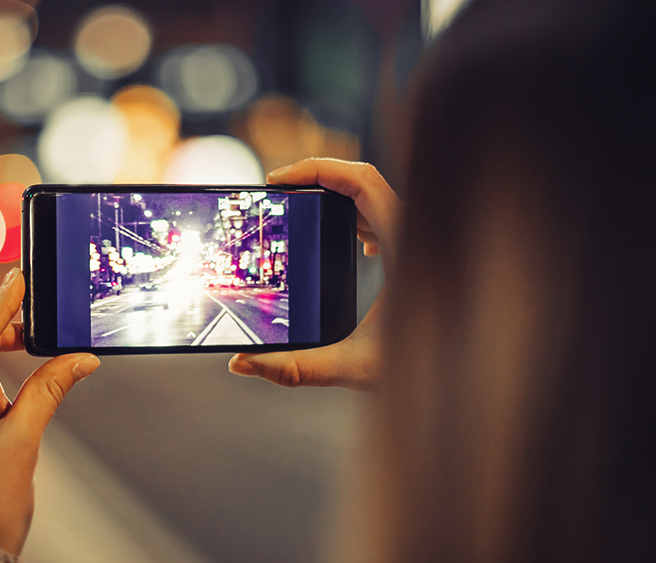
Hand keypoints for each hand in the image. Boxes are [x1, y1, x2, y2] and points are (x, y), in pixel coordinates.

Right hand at [228, 158, 401, 391]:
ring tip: (297, 205)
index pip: (360, 180)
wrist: (470, 373)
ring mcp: (419, 237)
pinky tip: (346, 238)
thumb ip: (296, 369)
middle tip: (277, 190)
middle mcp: (416, 232)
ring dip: (335, 192)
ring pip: (375, 194)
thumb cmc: (424, 370)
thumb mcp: (353, 367)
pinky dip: (355, 211)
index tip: (277, 180)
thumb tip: (242, 363)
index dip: (316, 169)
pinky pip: (385, 213)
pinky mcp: (418, 248)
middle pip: (363, 178)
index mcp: (406, 243)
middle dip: (316, 176)